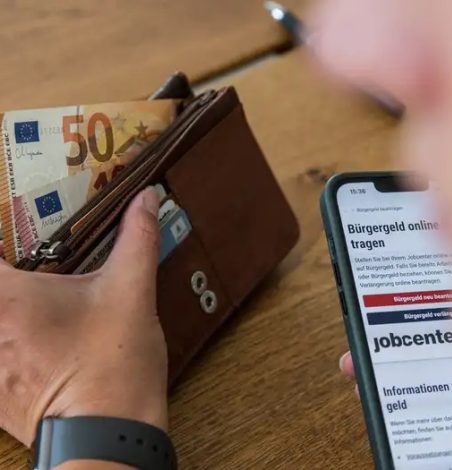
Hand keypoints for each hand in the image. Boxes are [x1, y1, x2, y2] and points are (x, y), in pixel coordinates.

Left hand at [0, 188, 167, 446]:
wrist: (107, 433)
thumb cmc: (114, 365)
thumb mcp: (131, 293)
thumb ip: (136, 238)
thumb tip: (145, 198)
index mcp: (8, 297)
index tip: (12, 230)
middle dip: (8, 280)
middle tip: (24, 274)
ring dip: (9, 315)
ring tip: (38, 322)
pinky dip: (8, 349)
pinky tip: (31, 347)